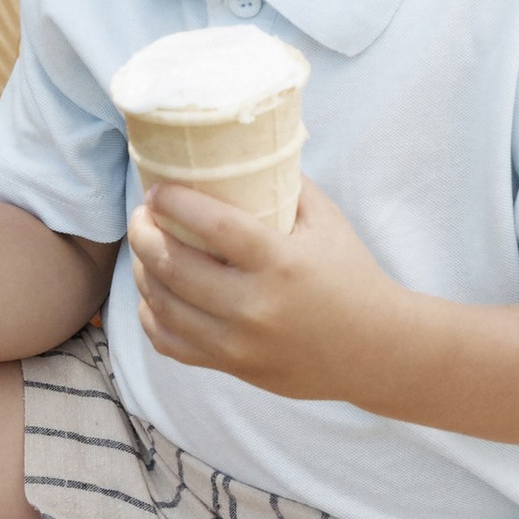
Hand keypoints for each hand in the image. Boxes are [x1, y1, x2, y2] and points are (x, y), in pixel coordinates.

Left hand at [127, 177, 398, 398]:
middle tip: (142, 215)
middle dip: (144, 233)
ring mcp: (240, 343)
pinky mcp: (234, 368)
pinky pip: (171, 345)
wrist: (376, 349)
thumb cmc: (351, 275)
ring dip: (142, 271)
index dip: (174, 202)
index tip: (157, 188)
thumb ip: (285, 184)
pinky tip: (153, 295)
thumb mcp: (327, 220)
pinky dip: (152, 317)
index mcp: (280, 262)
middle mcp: (255, 306)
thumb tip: (243, 149)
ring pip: (164, 306)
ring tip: (144, 249)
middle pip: (174, 266)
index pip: (213, 226)